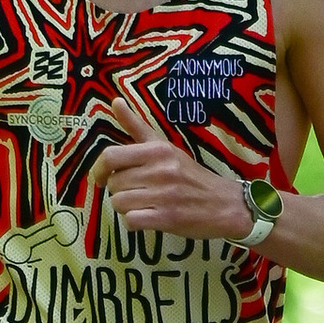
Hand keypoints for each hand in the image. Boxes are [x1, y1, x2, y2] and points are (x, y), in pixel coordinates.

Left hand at [86, 103, 252, 244]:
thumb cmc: (190, 175)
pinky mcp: (168, 218)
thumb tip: (115, 100)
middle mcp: (160, 169)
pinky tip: (147, 217)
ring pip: (119, 203)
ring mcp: (164, 195)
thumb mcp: (165, 146)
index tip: (102, 178)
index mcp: (157, 150)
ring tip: (143, 204)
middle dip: (119, 191)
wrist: (224, 203)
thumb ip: (137, 126)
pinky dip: (134, 222)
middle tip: (136, 192)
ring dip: (126, 207)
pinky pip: (131, 221)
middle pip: (114, 184)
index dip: (99, 169)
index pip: (111, 156)